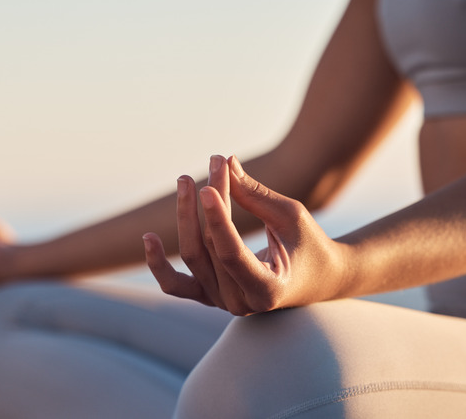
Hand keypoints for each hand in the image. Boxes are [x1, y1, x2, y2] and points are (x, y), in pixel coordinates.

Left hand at [143, 155, 350, 315]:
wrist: (317, 278)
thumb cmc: (308, 245)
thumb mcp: (290, 216)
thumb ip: (255, 195)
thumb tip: (225, 163)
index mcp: (267, 290)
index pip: (230, 254)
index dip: (216, 218)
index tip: (207, 183)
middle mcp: (240, 304)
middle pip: (210, 247)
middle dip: (210, 200)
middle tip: (215, 161)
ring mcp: (221, 303)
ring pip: (192, 256)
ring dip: (186, 215)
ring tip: (186, 179)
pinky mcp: (208, 296)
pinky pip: (175, 284)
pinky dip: (158, 263)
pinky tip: (148, 237)